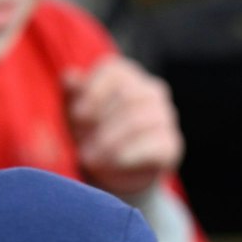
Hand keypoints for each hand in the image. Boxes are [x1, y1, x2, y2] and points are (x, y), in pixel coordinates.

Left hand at [65, 56, 183, 197]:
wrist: (112, 171)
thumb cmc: (91, 133)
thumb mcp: (76, 112)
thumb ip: (73, 92)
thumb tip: (70, 76)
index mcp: (126, 76)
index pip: (115, 70)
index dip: (93, 92)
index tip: (78, 115)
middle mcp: (151, 91)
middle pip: (127, 95)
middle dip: (101, 122)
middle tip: (81, 142)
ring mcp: (165, 118)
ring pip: (139, 121)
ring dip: (110, 141)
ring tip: (90, 158)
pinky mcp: (171, 145)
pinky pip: (154, 145)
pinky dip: (128, 155)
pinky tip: (113, 162)